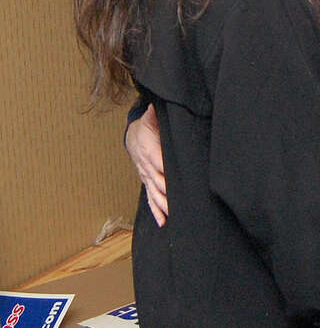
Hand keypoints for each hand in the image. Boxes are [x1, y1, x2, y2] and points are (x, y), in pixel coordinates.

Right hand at [125, 103, 167, 226]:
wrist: (133, 136)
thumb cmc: (146, 126)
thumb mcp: (151, 117)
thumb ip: (154, 113)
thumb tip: (154, 105)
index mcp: (149, 149)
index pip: (158, 161)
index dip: (165, 170)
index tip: (175, 178)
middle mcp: (146, 166)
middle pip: (157, 181)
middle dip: (167, 192)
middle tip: (178, 202)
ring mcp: (146, 176)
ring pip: (154, 193)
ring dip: (162, 205)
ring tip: (171, 215)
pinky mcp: (147, 183)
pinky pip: (150, 198)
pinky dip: (156, 210)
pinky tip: (162, 222)